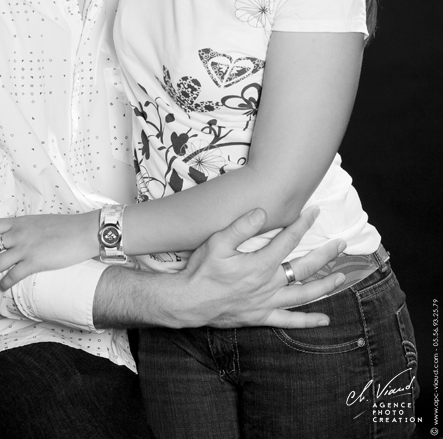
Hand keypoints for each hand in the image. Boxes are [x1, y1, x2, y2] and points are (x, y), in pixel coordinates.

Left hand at [0, 211, 99, 289]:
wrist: (83, 231)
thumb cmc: (66, 227)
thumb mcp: (40, 222)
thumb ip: (26, 228)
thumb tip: (17, 238)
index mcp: (20, 222)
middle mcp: (19, 234)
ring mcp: (26, 248)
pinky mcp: (35, 262)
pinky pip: (13, 275)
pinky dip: (4, 284)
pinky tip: (1, 289)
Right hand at [177, 206, 345, 328]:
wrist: (189, 302)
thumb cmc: (202, 270)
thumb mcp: (217, 242)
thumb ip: (241, 226)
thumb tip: (263, 211)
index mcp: (260, 263)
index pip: (288, 240)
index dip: (303, 224)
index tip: (315, 212)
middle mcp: (269, 284)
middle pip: (305, 268)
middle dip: (325, 254)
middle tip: (342, 244)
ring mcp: (267, 303)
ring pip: (303, 294)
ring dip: (325, 285)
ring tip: (342, 277)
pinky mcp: (261, 317)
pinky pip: (289, 321)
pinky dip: (308, 321)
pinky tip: (324, 320)